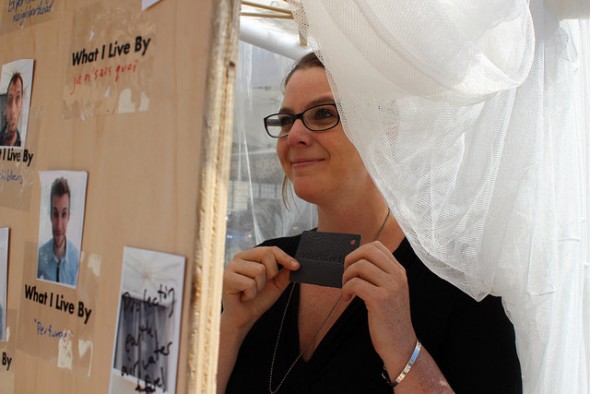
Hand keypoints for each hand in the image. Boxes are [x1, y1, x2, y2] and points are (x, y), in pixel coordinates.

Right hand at [222, 246, 299, 331]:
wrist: (243, 318)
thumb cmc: (257, 300)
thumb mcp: (276, 285)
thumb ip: (285, 273)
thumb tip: (296, 264)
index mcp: (250, 256)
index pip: (270, 249)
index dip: (285, 257)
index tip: (296, 266)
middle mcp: (239, 257)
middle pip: (266, 254)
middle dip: (271, 273)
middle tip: (262, 286)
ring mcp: (231, 266)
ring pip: (259, 270)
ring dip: (259, 287)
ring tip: (251, 292)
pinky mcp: (226, 278)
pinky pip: (249, 284)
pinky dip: (251, 294)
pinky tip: (244, 297)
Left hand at [342, 241, 416, 363]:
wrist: (400, 343)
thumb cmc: (390, 318)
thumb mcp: (390, 291)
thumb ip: (379, 274)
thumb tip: (355, 261)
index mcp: (399, 271)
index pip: (376, 246)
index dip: (358, 253)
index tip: (352, 267)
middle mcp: (397, 275)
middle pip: (367, 251)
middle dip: (350, 260)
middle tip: (346, 275)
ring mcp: (391, 286)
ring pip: (359, 265)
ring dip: (346, 277)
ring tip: (346, 290)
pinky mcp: (380, 299)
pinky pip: (355, 283)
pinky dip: (345, 289)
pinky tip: (346, 298)